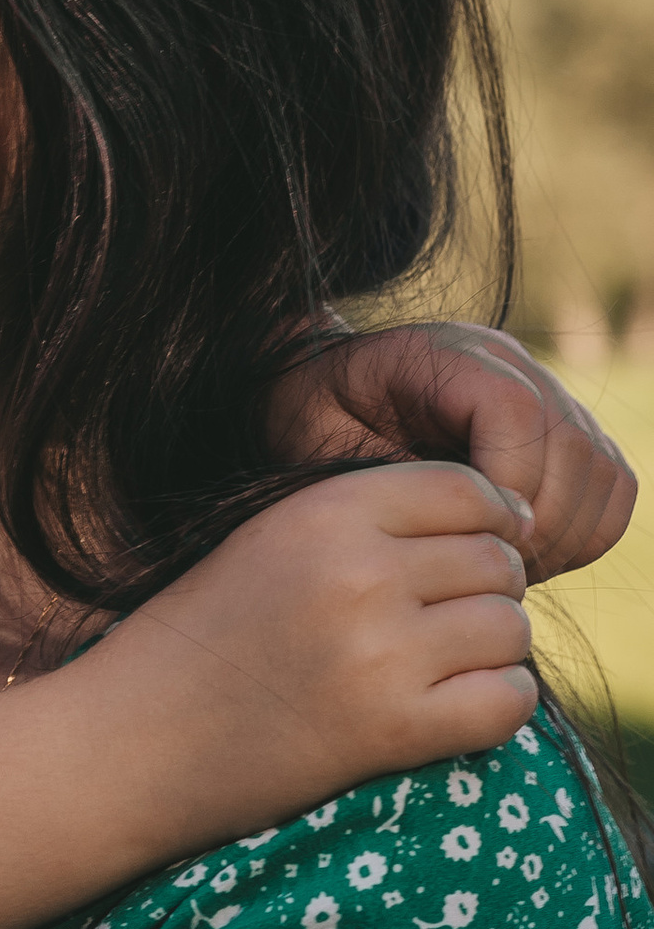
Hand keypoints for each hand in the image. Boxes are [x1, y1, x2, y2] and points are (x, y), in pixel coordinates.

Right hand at [99, 461, 535, 833]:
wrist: (128, 742)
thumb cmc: (200, 640)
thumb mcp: (270, 541)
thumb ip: (368, 518)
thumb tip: (508, 517)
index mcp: (323, 512)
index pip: (468, 490)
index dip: (486, 523)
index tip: (466, 556)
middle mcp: (358, 573)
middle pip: (498, 562)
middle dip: (486, 591)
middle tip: (440, 625)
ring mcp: (379, 653)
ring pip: (509, 630)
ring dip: (492, 651)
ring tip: (440, 669)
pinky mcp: (393, 730)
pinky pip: (508, 701)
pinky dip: (496, 707)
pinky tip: (453, 710)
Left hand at [271, 322, 634, 582]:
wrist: (326, 392)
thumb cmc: (312, 420)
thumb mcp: (317, 441)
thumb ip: (385, 478)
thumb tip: (474, 529)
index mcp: (446, 356)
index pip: (514, 410)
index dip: (504, 484)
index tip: (469, 537)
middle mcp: (513, 363)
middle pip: (573, 446)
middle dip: (538, 526)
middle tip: (488, 572)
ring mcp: (550, 393)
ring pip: (604, 472)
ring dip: (565, 536)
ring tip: (503, 570)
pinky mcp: (571, 432)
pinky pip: (614, 488)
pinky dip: (584, 534)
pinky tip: (526, 556)